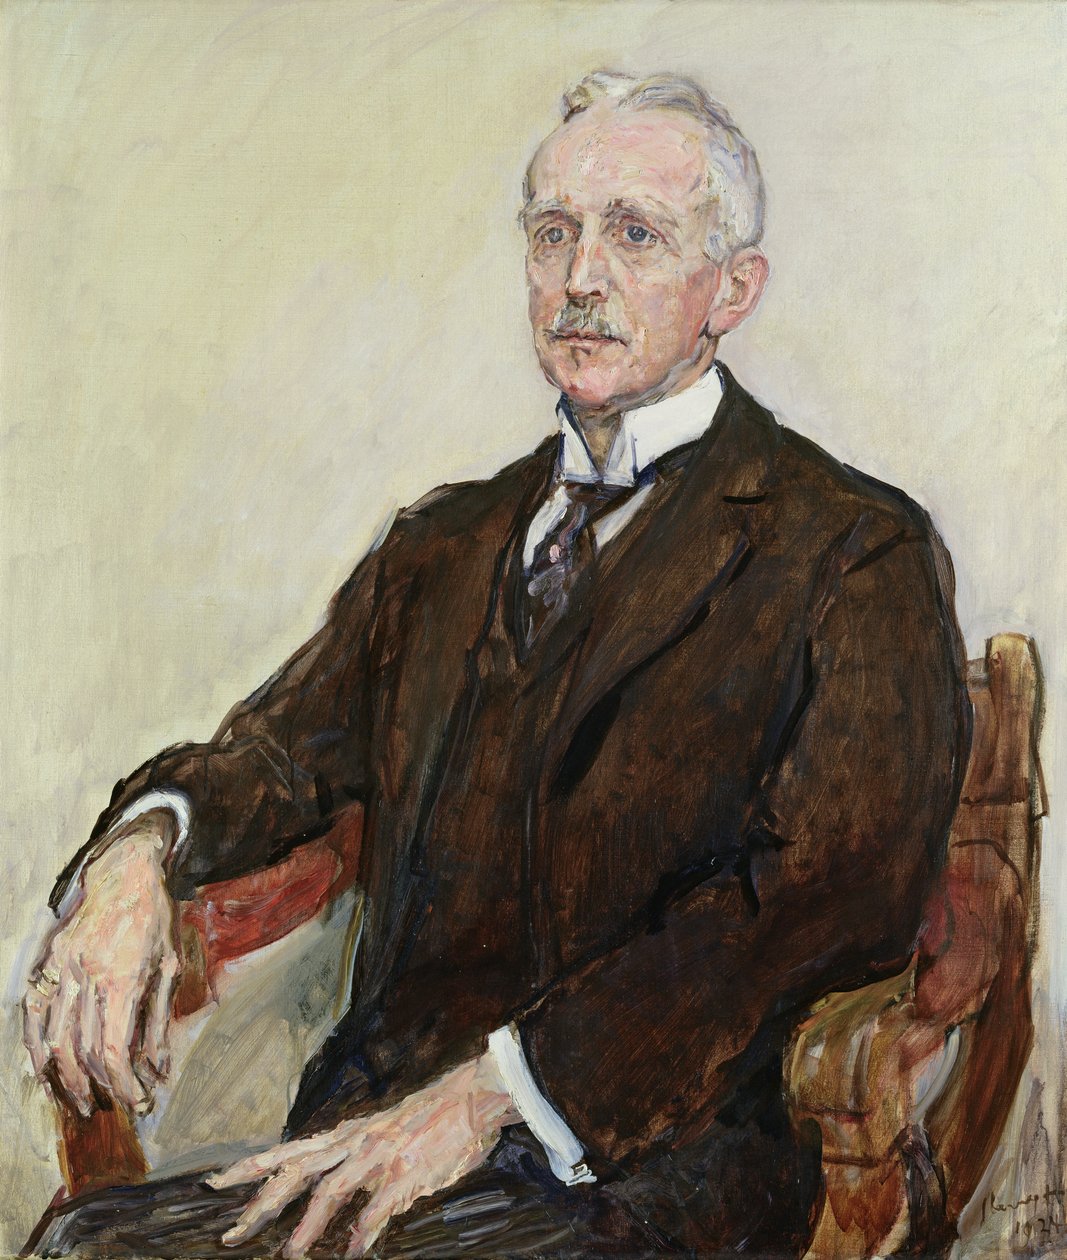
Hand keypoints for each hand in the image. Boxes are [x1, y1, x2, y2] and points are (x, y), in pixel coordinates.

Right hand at [22, 815, 180, 1116]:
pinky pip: (32, 1015)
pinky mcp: (45, 962)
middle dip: (96, 1085)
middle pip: (81, 1050)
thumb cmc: (155, 920)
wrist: (124, 871)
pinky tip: (46, 1071)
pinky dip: (35, 1048)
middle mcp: (86, 975)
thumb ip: (158, 1021)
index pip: (112, 1049)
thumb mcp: (170, 966)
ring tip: (79, 1101)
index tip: (137, 1102)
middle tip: (110, 1105)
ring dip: (62, 1078)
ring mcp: (60, 967)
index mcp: (122, 977)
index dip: (122, 1084)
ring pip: (51, 1038)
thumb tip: (155, 1071)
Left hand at [208, 1050, 520, 1257]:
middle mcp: (356, 1142)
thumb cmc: (432, 1118)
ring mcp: (381, 1156)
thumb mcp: (386, 1136)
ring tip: (290, 1254)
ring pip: (332, 1188)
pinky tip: (357, 1252)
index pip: (289, 1151)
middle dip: (262, 1203)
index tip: (214, 1183)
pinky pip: (381, 1204)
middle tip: (231, 1235)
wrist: (472, 1095)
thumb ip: (360, 1162)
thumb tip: (340, 1194)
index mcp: (349, 1135)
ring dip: (308, 1223)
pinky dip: (365, 1228)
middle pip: (297, 1171)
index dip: (251, 1167)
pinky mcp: (409, 1170)